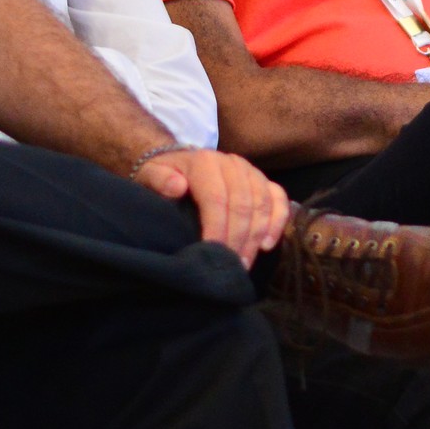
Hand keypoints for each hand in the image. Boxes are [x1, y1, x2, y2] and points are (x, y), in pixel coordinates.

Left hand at [136, 147, 290, 265]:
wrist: (180, 163)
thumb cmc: (164, 176)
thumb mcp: (151, 175)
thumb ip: (159, 180)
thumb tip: (177, 187)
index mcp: (205, 162)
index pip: (217, 198)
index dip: (217, 228)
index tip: (212, 253)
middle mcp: (232, 163)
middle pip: (243, 204)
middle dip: (238, 239)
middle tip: (231, 266)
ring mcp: (250, 171)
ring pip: (262, 203)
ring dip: (256, 236)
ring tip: (245, 263)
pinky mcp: (263, 180)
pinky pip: (279, 199)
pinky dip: (277, 221)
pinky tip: (267, 245)